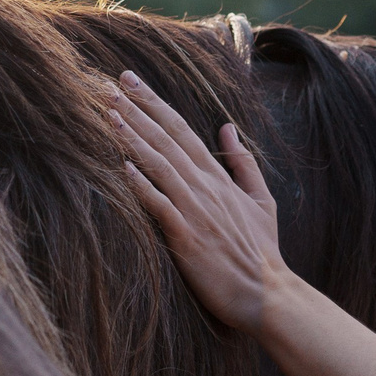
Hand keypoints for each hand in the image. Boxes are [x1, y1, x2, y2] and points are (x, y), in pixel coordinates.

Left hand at [113, 71, 287, 332]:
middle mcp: (205, 187)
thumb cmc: (262, 251)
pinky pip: (160, 206)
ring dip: (133, 139)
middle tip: (109, 85)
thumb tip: (228, 127)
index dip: (155, 104)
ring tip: (109, 115)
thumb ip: (244, 162)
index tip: (130, 82)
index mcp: (218, 177)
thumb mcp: (262, 200)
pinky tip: (122, 167)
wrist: (267, 293)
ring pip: (160, 166)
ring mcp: (196, 211)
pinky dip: (141, 185)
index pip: (182, 130)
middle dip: (137, 110)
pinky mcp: (187, 237)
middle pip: (166, 140)